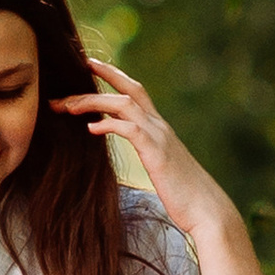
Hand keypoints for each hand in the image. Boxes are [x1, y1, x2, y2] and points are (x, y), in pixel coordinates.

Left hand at [51, 58, 228, 243]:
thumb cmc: (183, 195)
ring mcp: (159, 137)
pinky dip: (108, 125)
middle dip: (104, 72)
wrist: (206, 210)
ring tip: (68, 106)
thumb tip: (137, 148)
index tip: (88, 67)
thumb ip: (149, 151)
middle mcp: (160, 126)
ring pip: (125, 104)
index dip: (114, 76)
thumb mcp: (161, 166)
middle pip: (131, 88)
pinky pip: (130, 129)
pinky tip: (90, 128)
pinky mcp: (157, 153)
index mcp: (159, 129)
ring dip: (93, 101)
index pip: (135, 93)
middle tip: (76, 64)